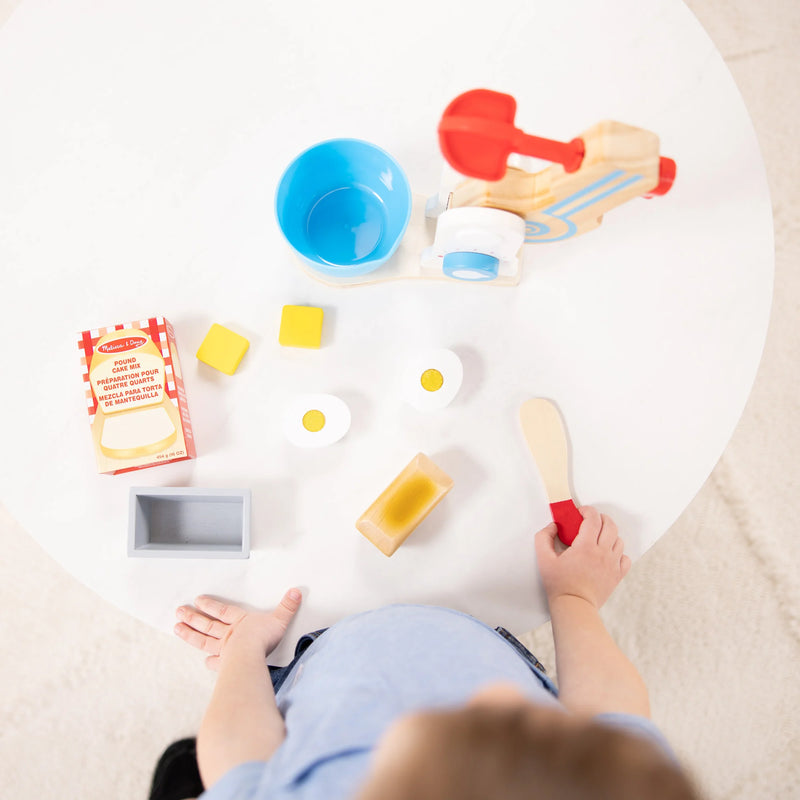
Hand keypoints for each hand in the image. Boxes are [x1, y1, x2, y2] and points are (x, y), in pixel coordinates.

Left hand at [174, 588, 301, 670]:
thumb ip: (287, 607)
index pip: (222, 610)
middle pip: (207, 624)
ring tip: (177, 628)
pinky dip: (210, 662)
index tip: (198, 600)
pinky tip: (205, 662)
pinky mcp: (225, 664)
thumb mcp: (279, 619)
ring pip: (203, 640)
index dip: (210, 605)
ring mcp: (224, 650)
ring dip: (190, 634)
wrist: (252, 657)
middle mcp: (229, 635)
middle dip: (193, 617)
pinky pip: (215, 662)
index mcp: (240, 621)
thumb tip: (295, 593)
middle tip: (180, 611)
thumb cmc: (263, 639)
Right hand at [534, 506, 630, 608]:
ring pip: (619, 540)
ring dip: (610, 534)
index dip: (587, 510)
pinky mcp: (617, 575)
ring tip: (599, 537)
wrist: (574, 606)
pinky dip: (619, 552)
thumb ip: (544, 537)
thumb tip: (553, 526)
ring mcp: (612, 564)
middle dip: (601, 518)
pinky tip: (608, 554)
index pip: (593, 518)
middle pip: (610, 525)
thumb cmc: (560, 585)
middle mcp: (602, 552)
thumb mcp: (543, 559)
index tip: (581, 512)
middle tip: (591, 520)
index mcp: (585, 546)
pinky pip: (625, 558)